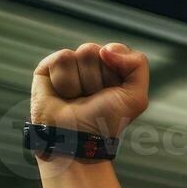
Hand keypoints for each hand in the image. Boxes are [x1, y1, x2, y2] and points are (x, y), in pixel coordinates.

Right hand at [31, 42, 149, 137]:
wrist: (75, 138)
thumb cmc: (105, 122)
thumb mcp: (135, 98)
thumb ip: (138, 65)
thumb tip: (106, 49)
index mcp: (113, 70)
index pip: (116, 50)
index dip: (115, 71)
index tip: (111, 92)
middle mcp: (91, 65)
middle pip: (96, 51)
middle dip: (97, 78)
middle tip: (92, 98)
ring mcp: (70, 65)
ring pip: (80, 54)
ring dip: (81, 82)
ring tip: (77, 98)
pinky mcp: (48, 67)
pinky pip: (62, 58)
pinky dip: (65, 80)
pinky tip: (63, 94)